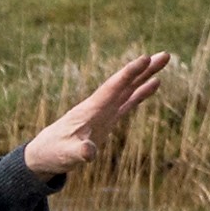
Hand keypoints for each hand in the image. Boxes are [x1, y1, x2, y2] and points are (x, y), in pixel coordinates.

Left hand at [23, 52, 171, 175]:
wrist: (44, 153)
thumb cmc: (53, 153)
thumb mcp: (66, 155)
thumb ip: (78, 152)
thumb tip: (89, 153)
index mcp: (90, 110)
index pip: (112, 88)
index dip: (128, 74)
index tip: (144, 58)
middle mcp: (99, 106)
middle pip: (124, 83)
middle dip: (144, 69)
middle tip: (165, 55)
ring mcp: (104, 111)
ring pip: (129, 89)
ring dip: (146, 75)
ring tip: (164, 59)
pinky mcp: (107, 119)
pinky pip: (128, 103)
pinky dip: (141, 93)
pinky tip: (155, 83)